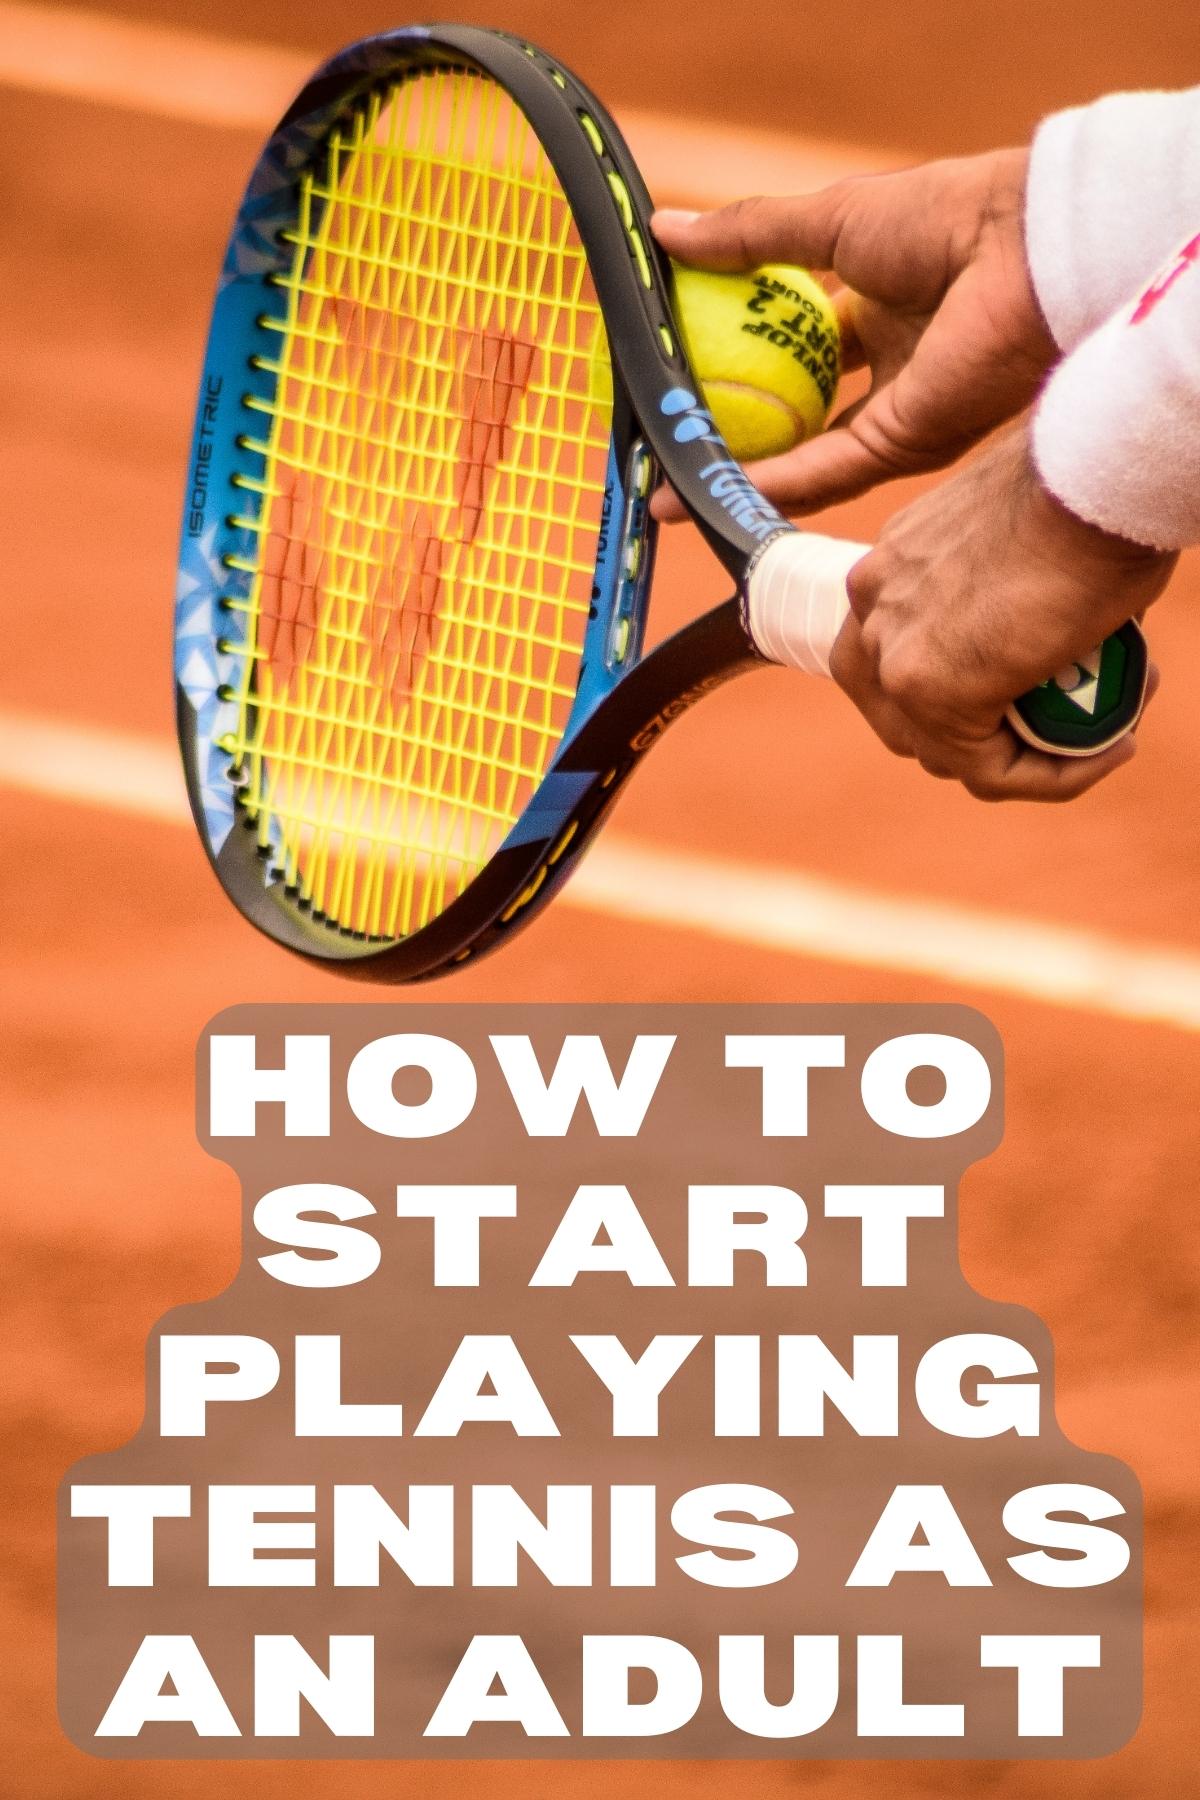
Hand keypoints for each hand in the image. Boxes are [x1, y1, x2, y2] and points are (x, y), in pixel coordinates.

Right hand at [652, 150, 1057, 517]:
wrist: (1020, 251)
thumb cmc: (943, 217)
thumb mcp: (828, 220)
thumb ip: (748, 237)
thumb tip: (663, 233)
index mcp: (876, 308)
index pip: (790, 346)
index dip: (733, 358)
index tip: (675, 369)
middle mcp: (887, 369)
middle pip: (793, 412)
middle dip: (729, 431)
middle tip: (664, 440)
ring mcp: (895, 413)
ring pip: (800, 456)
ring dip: (735, 472)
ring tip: (668, 486)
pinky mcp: (902, 446)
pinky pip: (822, 471)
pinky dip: (766, 482)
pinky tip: (711, 487)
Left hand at [828, 429, 1172, 800]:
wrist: (1092, 471)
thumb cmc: (1084, 486)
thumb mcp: (1025, 538)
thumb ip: (1007, 588)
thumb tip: (1049, 631)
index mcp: (887, 569)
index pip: (896, 660)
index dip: (963, 692)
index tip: (1040, 689)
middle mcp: (872, 610)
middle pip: (904, 716)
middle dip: (982, 735)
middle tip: (1065, 725)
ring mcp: (892, 653)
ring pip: (946, 753)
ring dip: (1028, 759)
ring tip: (1107, 733)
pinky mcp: (929, 690)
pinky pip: (989, 770)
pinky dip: (1051, 777)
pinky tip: (1111, 749)